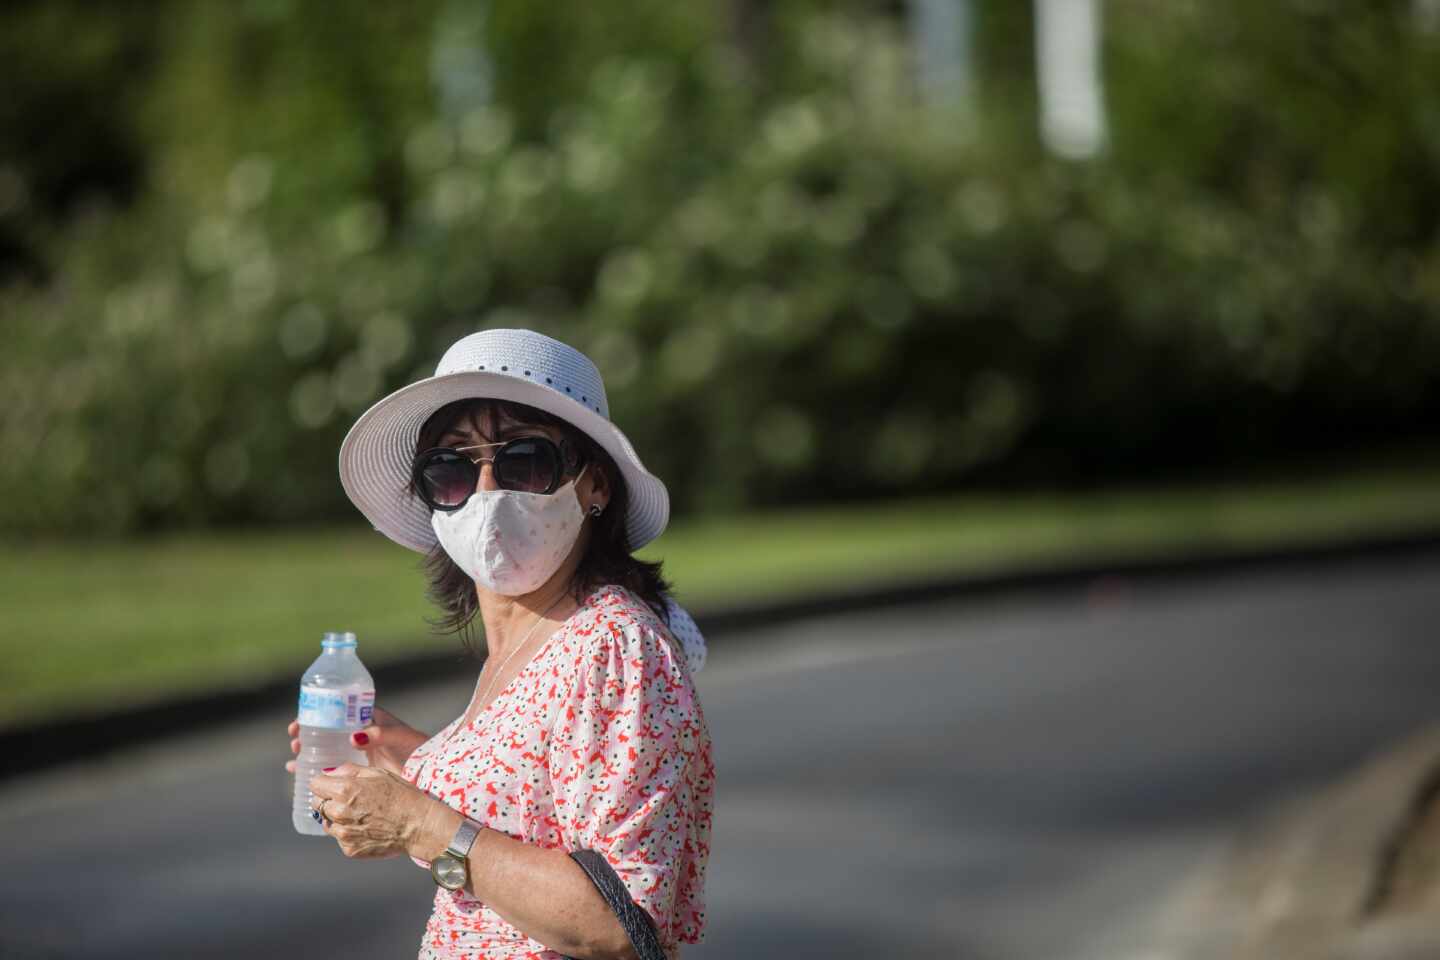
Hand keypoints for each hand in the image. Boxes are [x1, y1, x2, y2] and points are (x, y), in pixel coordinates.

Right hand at [285, 706, 429, 775]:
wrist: (426, 771)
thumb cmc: (415, 747)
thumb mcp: (398, 736)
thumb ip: (379, 734)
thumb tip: (353, 738)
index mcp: (367, 718)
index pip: (336, 711)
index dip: (315, 714)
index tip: (299, 722)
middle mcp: (358, 733)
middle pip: (326, 730)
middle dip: (307, 734)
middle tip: (295, 742)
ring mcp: (356, 752)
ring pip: (325, 749)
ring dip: (308, 752)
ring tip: (294, 759)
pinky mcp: (356, 769)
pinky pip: (331, 767)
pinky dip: (315, 769)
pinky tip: (299, 774)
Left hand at [308, 763, 458, 860]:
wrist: (419, 826)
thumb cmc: (403, 796)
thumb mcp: (378, 773)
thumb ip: (349, 770)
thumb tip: (329, 772)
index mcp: (345, 790)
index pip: (315, 784)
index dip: (325, 782)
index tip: (334, 784)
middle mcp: (339, 813)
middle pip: (317, 804)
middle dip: (329, 799)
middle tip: (350, 799)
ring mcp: (343, 834)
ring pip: (327, 822)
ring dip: (338, 817)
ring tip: (361, 814)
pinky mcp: (349, 849)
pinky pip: (340, 838)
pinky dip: (348, 832)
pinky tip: (367, 827)